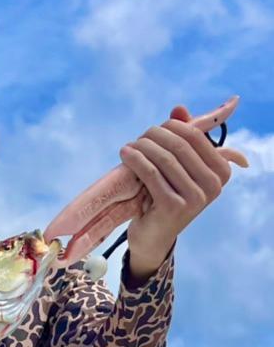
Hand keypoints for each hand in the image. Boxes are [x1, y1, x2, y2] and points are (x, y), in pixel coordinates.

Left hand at [120, 105, 237, 279]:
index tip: (153, 132)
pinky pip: (151, 173)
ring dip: (142, 147)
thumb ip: (181, 137)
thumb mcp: (176, 168)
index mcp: (222, 172)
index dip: (171, 127)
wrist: (153, 237)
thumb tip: (178, 108)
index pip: (195, 136)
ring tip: (128, 148)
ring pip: (164, 158)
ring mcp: (196, 198)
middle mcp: (214, 185)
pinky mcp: (174, 207)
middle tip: (138, 139)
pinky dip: (135, 160)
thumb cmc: (164, 197)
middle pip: (179, 145)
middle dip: (154, 136)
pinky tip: (124, 154)